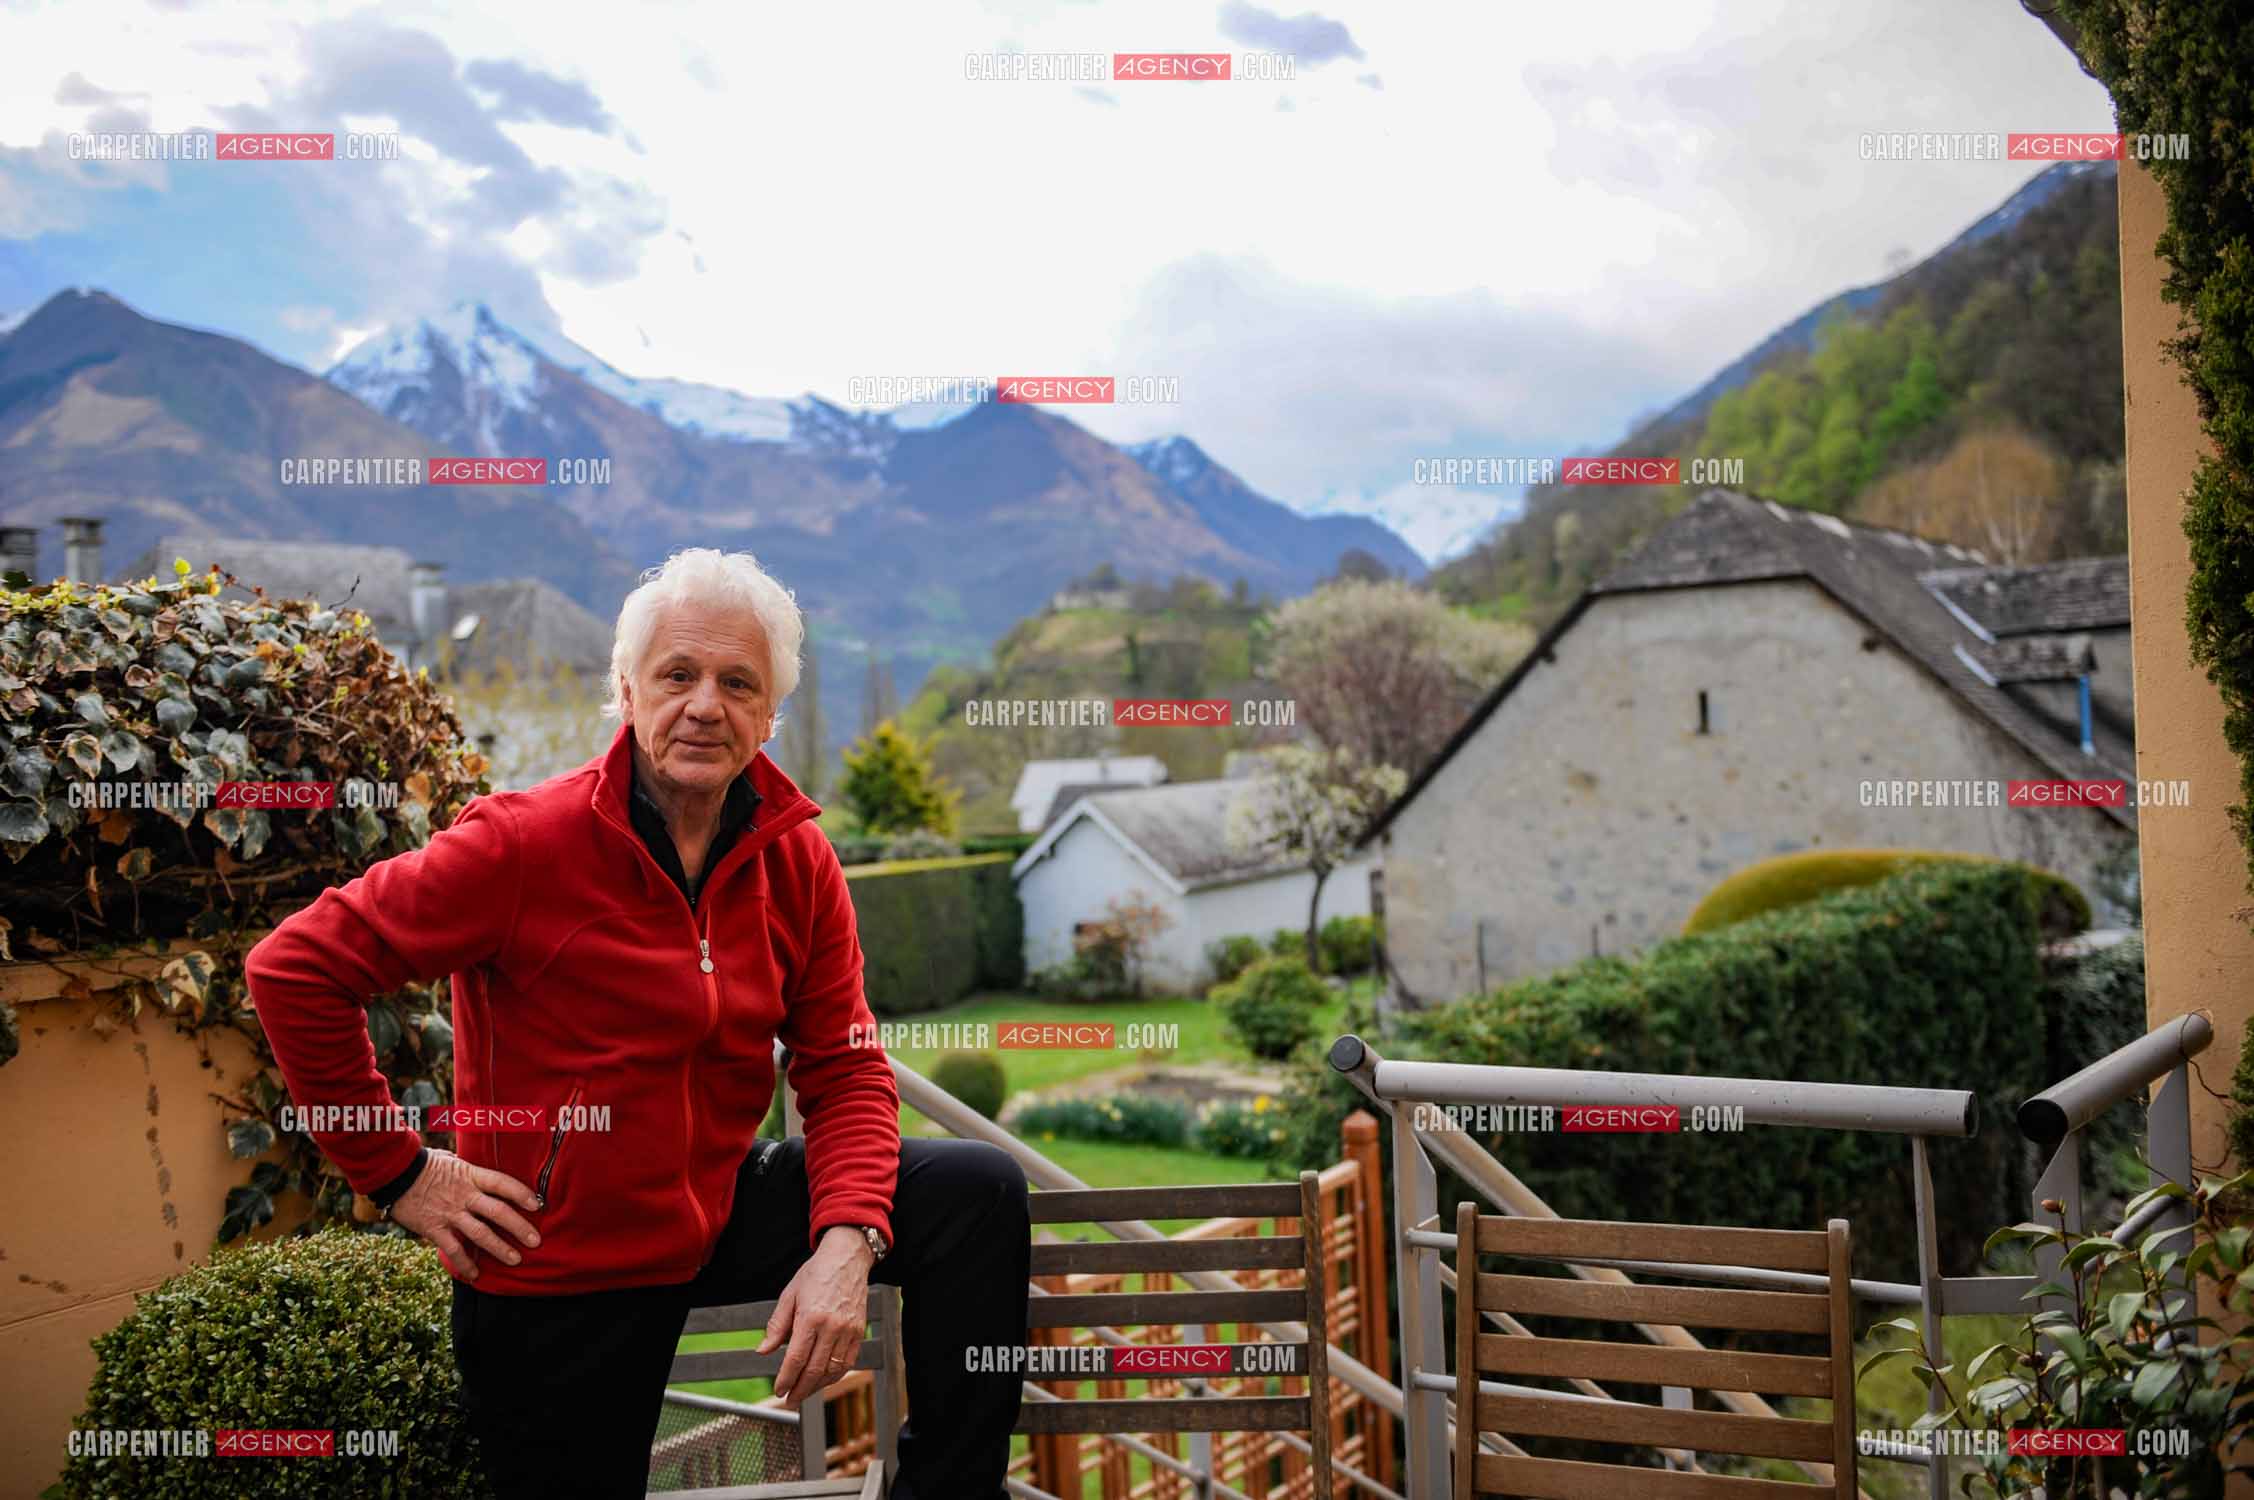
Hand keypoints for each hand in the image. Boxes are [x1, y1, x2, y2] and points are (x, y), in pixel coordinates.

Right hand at [386, 1148, 542, 1281]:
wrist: (395, 1174)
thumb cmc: (425, 1164)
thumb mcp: (452, 1160)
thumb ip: (470, 1171)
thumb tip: (483, 1174)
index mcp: (471, 1176)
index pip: (502, 1183)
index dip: (521, 1193)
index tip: (537, 1204)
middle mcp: (464, 1195)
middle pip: (498, 1212)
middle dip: (519, 1227)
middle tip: (535, 1241)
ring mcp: (450, 1213)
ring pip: (481, 1234)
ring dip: (500, 1249)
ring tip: (515, 1260)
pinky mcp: (434, 1229)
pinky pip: (453, 1249)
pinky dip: (465, 1264)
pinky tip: (475, 1274)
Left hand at [760, 1226, 875, 1407]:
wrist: (847, 1258)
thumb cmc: (816, 1273)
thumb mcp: (789, 1295)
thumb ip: (777, 1325)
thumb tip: (763, 1350)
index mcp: (810, 1316)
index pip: (795, 1358)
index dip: (786, 1378)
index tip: (779, 1389)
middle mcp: (832, 1326)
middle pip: (814, 1369)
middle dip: (800, 1389)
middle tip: (789, 1400)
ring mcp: (848, 1330)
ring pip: (833, 1370)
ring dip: (817, 1386)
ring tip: (805, 1393)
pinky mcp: (859, 1331)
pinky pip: (848, 1362)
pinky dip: (836, 1375)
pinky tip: (825, 1380)